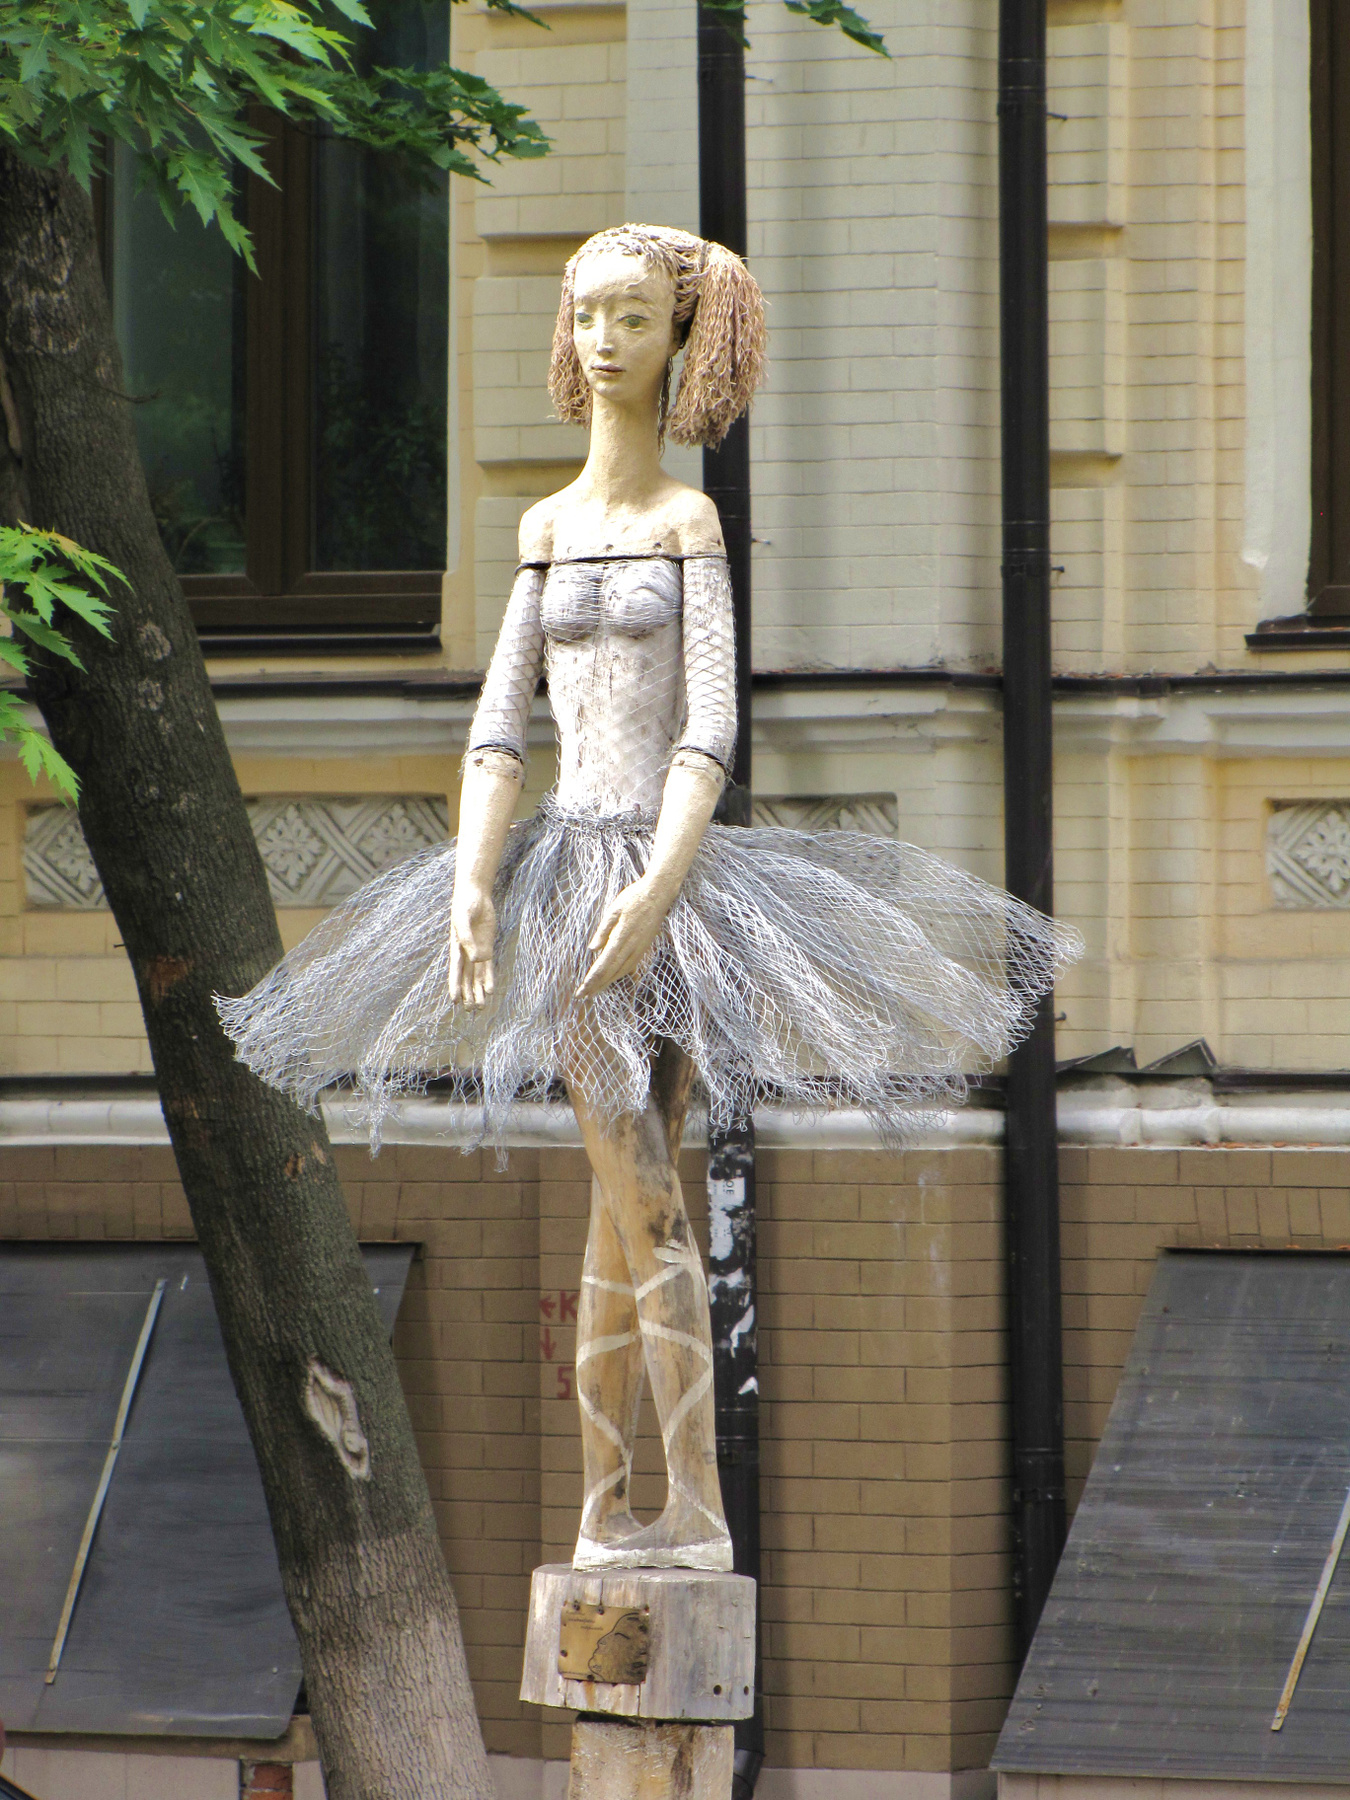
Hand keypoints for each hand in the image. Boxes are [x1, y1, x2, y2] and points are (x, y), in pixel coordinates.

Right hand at [448, 882, 496, 1008]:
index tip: (454, 1000)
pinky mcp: (487, 947)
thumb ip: (467, 939)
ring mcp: (476, 951)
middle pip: (466, 978)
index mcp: (455, 947)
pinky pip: (488, 967)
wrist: (475, 894)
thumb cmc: (465, 904)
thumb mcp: (463, 919)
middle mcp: (465, 952)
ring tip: (481, 1007)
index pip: (455, 970)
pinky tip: (490, 990)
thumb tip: (476, 959)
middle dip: (467, 994)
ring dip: (478, 991)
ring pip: (476, 976)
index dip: (455, 985)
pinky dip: (489, 979)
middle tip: (469, 1011)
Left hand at [576, 877, 668, 998]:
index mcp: (621, 936)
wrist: (659, 894)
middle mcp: (631, 946)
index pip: (604, 964)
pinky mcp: (644, 947)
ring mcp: (639, 948)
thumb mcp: (614, 909)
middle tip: (582, 996)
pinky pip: (630, 966)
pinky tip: (612, 979)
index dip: (592, 979)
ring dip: (607, 983)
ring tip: (594, 992)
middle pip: (611, 972)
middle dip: (596, 985)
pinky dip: (619, 976)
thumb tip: (592, 949)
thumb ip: (604, 930)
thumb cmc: (634, 898)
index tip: (582, 989)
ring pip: (621, 972)